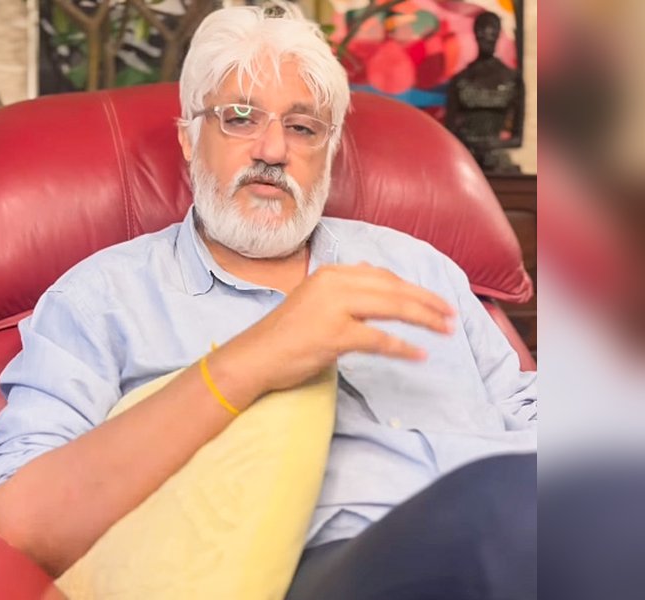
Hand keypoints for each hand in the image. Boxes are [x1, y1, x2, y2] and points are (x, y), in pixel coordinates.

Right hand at [219, 263, 455, 397]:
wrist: (254, 356)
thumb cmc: (284, 334)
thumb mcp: (315, 300)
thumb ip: (344, 289)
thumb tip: (375, 281)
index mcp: (331, 273)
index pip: (383, 276)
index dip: (413, 288)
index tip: (434, 300)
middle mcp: (334, 283)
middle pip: (393, 288)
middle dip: (427, 301)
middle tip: (451, 314)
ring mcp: (334, 308)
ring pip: (392, 308)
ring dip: (424, 319)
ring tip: (445, 330)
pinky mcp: (334, 335)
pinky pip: (379, 340)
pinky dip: (403, 348)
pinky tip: (419, 355)